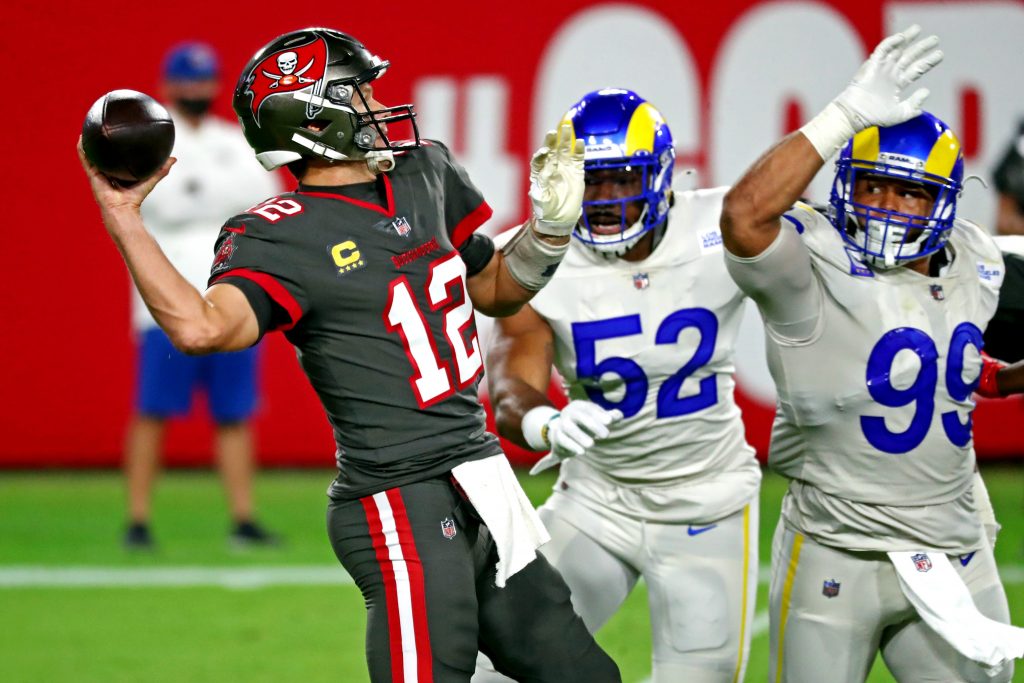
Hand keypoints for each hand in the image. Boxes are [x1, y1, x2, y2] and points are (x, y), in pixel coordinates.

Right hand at [77, 136, 174, 217]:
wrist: (122, 208)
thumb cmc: (135, 197)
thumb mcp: (150, 179)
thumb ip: (161, 170)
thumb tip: (173, 159)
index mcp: (119, 171)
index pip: (117, 156)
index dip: (117, 145)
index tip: (119, 132)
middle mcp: (107, 171)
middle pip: (103, 153)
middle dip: (102, 141)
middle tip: (104, 125)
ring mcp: (98, 172)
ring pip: (92, 154)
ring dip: (90, 141)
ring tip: (91, 127)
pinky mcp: (92, 174)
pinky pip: (85, 159)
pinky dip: (82, 148)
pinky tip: (82, 137)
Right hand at [528, 401, 622, 474]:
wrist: (564, 434)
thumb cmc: (586, 424)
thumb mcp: (598, 419)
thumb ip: (610, 417)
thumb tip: (619, 415)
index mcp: (579, 406)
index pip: (589, 407)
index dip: (600, 413)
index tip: (610, 422)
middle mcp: (568, 412)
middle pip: (579, 415)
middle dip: (592, 424)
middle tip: (606, 435)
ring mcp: (561, 424)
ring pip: (569, 428)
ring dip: (580, 436)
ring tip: (591, 445)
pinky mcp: (557, 437)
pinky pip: (563, 440)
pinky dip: (572, 446)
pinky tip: (581, 452)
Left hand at [529, 122, 585, 236]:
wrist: (560, 218)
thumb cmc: (546, 209)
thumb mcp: (541, 199)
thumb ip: (543, 184)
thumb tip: (548, 169)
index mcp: (539, 172)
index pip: (539, 159)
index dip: (541, 154)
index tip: (544, 152)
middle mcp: (551, 166)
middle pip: (551, 150)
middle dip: (552, 140)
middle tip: (553, 132)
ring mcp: (564, 168)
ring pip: (564, 149)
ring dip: (565, 138)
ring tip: (567, 127)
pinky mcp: (576, 171)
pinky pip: (578, 158)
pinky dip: (579, 149)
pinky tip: (580, 142)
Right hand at [835, 25, 942, 131]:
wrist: (855, 115)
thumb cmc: (874, 117)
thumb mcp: (899, 114)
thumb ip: (914, 105)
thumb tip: (926, 92)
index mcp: (897, 84)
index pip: (916, 69)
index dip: (928, 62)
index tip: (940, 55)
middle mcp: (890, 74)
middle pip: (909, 57)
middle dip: (922, 47)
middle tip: (935, 39)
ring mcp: (881, 68)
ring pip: (897, 50)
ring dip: (907, 39)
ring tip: (918, 29)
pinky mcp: (872, 65)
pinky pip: (882, 50)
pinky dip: (891, 43)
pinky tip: (902, 38)